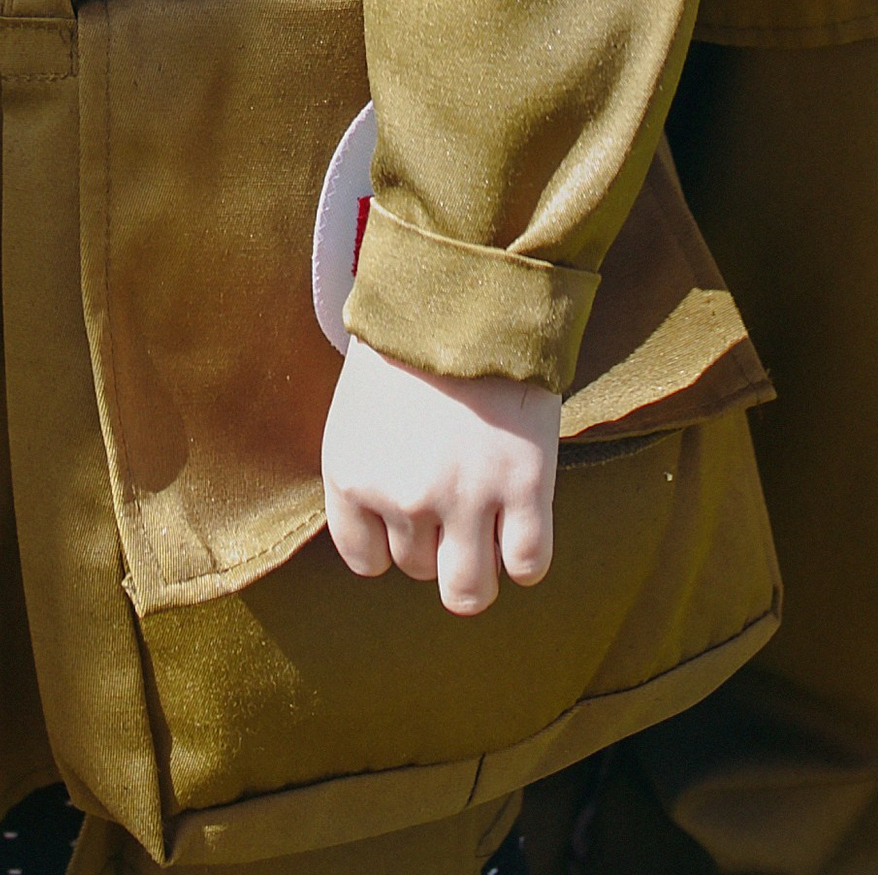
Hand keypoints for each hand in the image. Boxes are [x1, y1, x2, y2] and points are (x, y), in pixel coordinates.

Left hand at [321, 336, 559, 614]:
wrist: (468, 286)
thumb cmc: (409, 342)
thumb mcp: (358, 407)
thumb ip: (367, 473)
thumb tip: (387, 534)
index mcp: (350, 475)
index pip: (366, 561)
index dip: (391, 540)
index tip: (410, 510)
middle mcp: (402, 498)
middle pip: (419, 568)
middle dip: (436, 538)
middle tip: (454, 493)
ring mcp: (465, 498)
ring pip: (468, 591)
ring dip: (477, 567)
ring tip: (489, 530)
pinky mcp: (524, 488)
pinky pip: (528, 565)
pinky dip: (526, 556)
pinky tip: (524, 523)